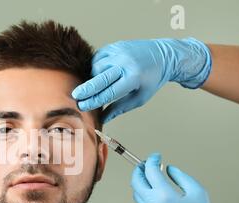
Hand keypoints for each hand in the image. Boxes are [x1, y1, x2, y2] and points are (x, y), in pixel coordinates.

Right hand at [71, 38, 211, 123]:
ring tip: (93, 86)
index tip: (82, 106)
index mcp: (133, 78)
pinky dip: (95, 67)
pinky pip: (97, 57)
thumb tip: (102, 119)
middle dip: (86, 89)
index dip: (94, 101)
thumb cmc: (151, 80)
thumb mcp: (139, 98)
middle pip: (100, 78)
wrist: (163, 55)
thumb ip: (120, 108)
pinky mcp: (114, 46)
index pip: (109, 92)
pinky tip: (97, 73)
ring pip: (96, 67)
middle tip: (75, 96)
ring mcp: (119, 52)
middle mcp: (125, 63)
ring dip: (92, 78)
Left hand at [131, 153, 238, 202]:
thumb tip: (169, 169)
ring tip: (149, 176)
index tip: (156, 156)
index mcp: (163, 195)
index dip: (152, 160)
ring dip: (140, 181)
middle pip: (135, 181)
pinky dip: (144, 192)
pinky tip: (154, 190)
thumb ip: (181, 177)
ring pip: (136, 192)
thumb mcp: (197, 192)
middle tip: (145, 163)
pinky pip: (142, 202)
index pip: (150, 170)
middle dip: (139, 169)